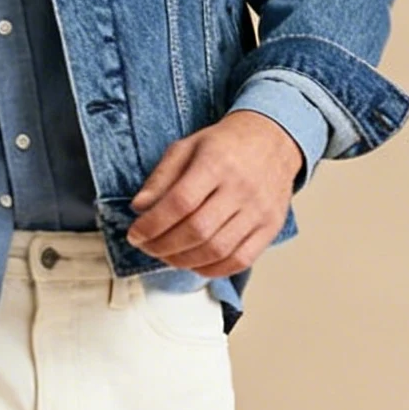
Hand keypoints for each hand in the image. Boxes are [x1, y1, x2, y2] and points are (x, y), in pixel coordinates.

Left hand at [127, 111, 303, 276]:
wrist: (273, 139)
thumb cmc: (226, 145)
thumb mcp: (187, 147)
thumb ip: (161, 177)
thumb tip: (139, 207)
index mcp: (217, 162)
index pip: (180, 203)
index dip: (152, 224)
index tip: (135, 234)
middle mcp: (241, 187)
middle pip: (197, 230)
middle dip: (163, 246)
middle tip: (147, 247)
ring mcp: (259, 210)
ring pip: (217, 250)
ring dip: (183, 261)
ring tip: (167, 255)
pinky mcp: (271, 227)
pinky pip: (240, 260)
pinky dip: (212, 269)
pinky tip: (195, 263)